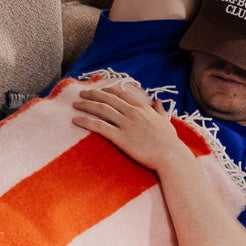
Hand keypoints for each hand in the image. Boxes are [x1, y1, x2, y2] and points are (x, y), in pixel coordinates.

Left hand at [71, 82, 188, 172]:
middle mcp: (133, 112)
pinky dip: (86, 121)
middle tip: (81, 93)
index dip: (108, 90)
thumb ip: (159, 111)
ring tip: (75, 104)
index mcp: (142, 108)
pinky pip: (99, 126)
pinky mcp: (120, 137)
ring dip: (86, 105)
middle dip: (93, 94)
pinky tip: (76, 120)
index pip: (121, 93)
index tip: (99, 89)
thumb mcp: (165, 122)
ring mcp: (126, 124)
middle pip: (108, 99)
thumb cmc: (169, 143)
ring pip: (101, 109)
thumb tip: (158, 101)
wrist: (170, 156)